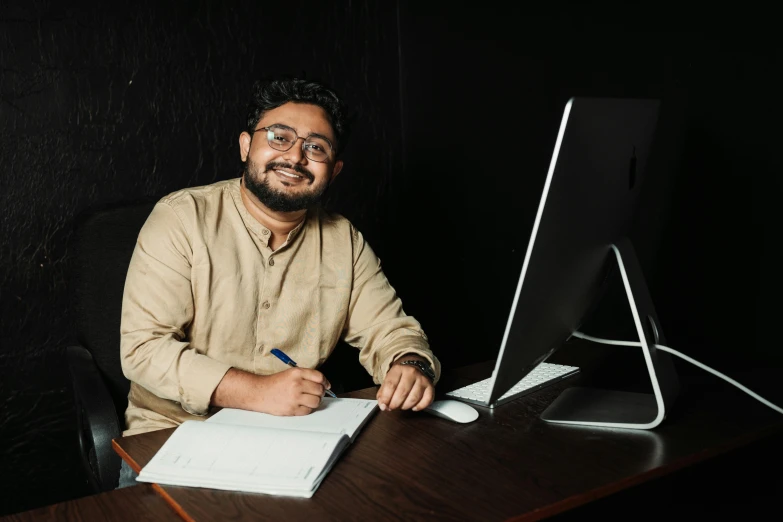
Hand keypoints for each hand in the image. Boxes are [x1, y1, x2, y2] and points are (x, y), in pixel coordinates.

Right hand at [213, 367, 330, 415]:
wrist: (259, 392)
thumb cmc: (275, 383)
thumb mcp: (290, 373)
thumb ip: (306, 376)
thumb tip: (324, 383)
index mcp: (297, 373)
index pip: (319, 377)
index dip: (325, 381)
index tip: (326, 385)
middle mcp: (296, 384)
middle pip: (319, 390)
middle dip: (320, 392)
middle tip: (316, 393)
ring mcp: (294, 398)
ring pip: (316, 401)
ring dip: (315, 401)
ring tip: (309, 399)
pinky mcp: (292, 409)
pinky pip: (308, 411)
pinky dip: (307, 409)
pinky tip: (302, 405)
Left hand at [376, 356, 433, 411]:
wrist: (415, 365)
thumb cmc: (399, 376)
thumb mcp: (389, 379)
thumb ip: (383, 393)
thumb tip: (383, 406)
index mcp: (399, 369)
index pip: (391, 385)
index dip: (386, 398)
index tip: (383, 406)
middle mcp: (412, 372)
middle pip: (402, 392)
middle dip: (395, 404)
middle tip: (392, 407)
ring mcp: (422, 379)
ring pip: (414, 398)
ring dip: (405, 406)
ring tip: (401, 406)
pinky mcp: (430, 386)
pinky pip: (427, 400)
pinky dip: (419, 407)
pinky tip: (414, 407)